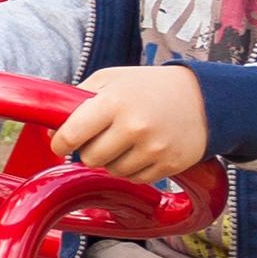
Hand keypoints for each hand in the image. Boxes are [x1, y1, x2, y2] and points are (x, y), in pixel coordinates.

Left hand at [50, 64, 212, 183]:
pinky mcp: (169, 165)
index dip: (60, 142)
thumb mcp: (111, 79)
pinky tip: (142, 149)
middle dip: (89, 150)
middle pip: (90, 158)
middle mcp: (134, 126)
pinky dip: (132, 168)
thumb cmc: (148, 87)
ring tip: (126, 140)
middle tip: (100, 137)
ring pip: (111, 171)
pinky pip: (134, 178)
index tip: (59, 143)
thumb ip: (78, 99)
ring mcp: (153, 148)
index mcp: (114, 101)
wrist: (203, 97)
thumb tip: (52, 131)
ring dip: (112, 160)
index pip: (72, 134)